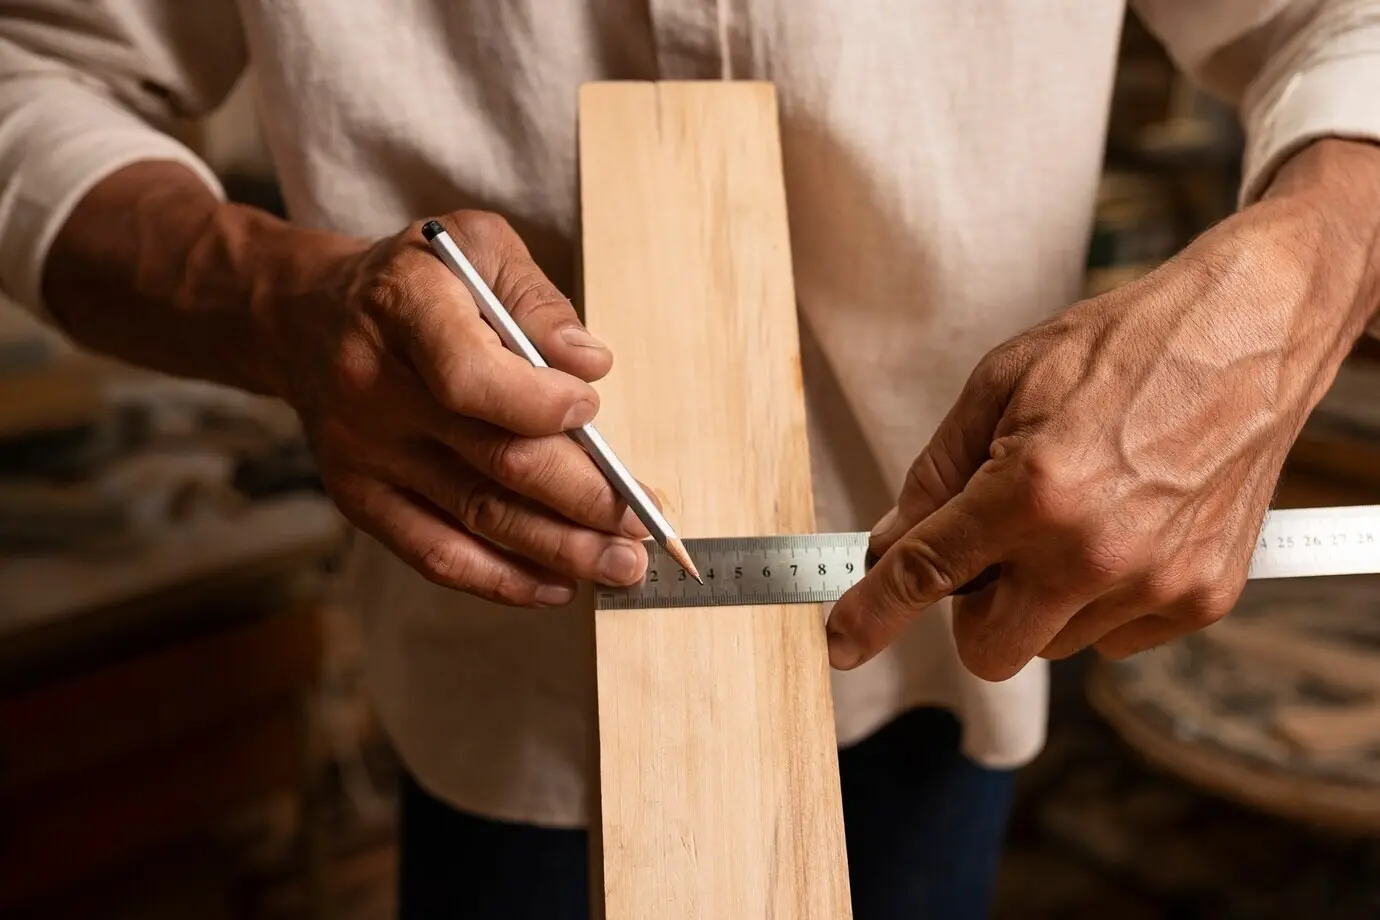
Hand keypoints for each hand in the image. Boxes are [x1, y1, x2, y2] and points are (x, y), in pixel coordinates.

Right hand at [266, 210, 653, 605]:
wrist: (307, 319)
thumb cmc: (417, 279)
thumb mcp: (476, 246)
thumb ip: (535, 299)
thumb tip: (590, 364)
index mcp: (403, 308)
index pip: (470, 376)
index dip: (539, 404)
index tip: (591, 413)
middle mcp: (374, 387)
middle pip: (493, 459)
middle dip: (582, 498)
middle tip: (642, 523)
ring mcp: (363, 453)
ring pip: (475, 516)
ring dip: (559, 548)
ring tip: (623, 564)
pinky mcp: (360, 497)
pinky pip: (434, 554)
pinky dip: (501, 579)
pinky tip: (557, 584)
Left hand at [826, 139, 1379, 677]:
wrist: (1250, 333)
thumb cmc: (1121, 346)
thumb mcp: (1003, 383)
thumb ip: (936, 474)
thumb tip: (887, 541)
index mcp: (1033, 489)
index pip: (927, 574)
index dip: (872, 614)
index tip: (841, 645)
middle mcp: (1093, 550)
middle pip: (988, 649)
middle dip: (972, 610)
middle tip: (991, 547)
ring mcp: (1155, 582)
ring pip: (1052, 643)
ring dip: (1040, 599)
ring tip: (1075, 516)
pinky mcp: (1203, 598)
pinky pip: (1114, 636)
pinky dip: (1100, 599)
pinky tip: (1123, 529)